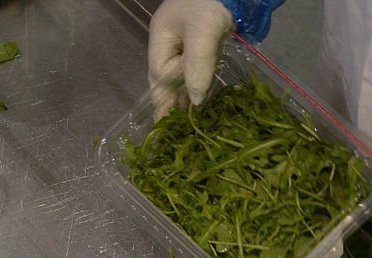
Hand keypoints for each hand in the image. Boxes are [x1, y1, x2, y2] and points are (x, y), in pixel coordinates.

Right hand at [148, 0, 233, 114]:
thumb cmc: (212, 2)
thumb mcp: (203, 32)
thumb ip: (197, 66)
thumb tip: (196, 100)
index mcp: (161, 38)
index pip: (159, 75)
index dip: (165, 98)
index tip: (168, 122)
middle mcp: (171, 42)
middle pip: (167, 78)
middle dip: (171, 102)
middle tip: (173, 131)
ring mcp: (188, 41)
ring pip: (182, 75)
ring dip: (185, 97)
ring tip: (186, 123)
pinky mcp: (205, 41)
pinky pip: (198, 69)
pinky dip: (199, 85)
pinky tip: (201, 101)